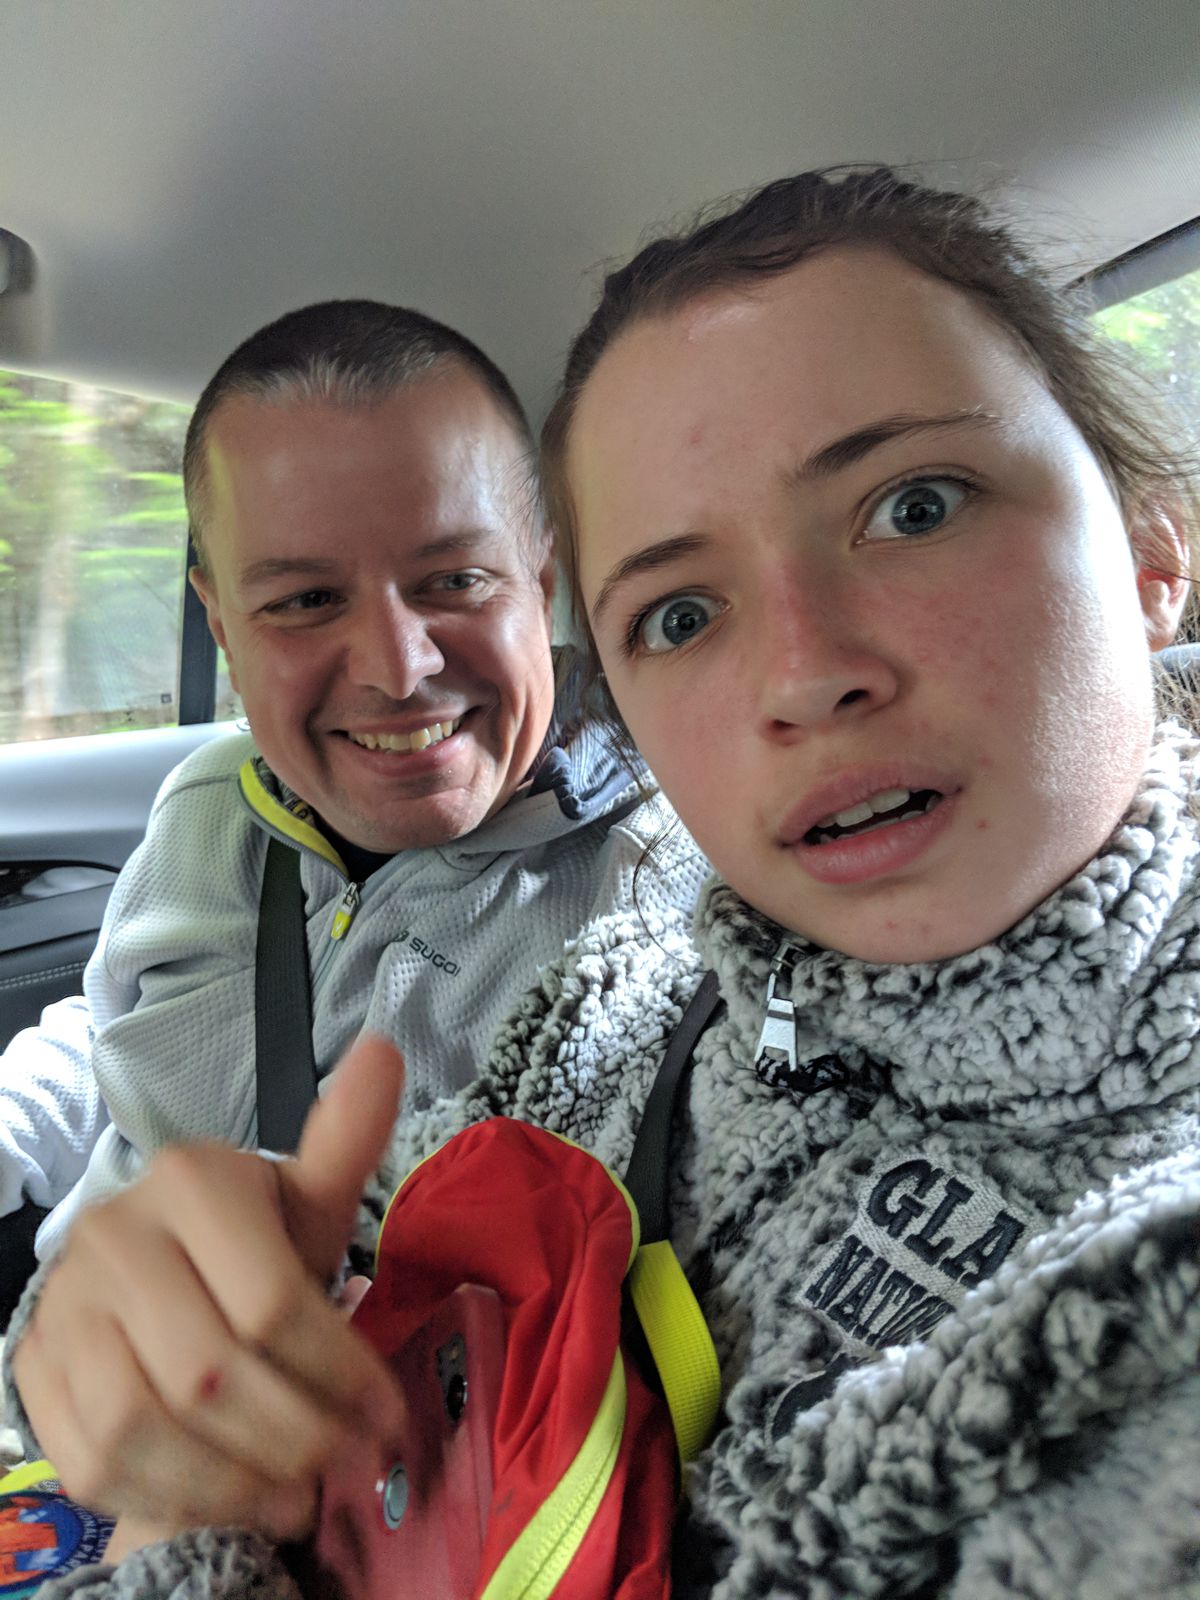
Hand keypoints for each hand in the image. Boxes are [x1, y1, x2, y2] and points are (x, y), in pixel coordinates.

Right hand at [12, 1034, 407, 1541]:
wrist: (150, 1271)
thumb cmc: (247, 1242)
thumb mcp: (302, 1197)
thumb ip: (346, 1138)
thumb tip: (385, 1049)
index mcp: (191, 1179)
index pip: (272, 1301)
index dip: (340, 1374)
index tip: (388, 1418)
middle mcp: (116, 1235)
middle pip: (211, 1374)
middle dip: (295, 1436)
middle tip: (347, 1464)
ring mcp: (63, 1305)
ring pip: (145, 1426)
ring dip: (233, 1479)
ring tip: (297, 1494)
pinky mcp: (34, 1369)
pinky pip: (96, 1462)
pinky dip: (172, 1495)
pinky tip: (232, 1497)